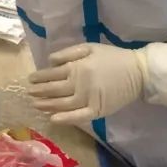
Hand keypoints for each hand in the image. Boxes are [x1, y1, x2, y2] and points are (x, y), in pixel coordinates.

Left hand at [27, 43, 146, 123]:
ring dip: (46, 105)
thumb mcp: (89, 47)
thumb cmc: (111, 57)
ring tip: (36, 105)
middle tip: (29, 93)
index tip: (30, 79)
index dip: (39, 77)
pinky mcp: (98, 111)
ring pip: (62, 104)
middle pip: (54, 90)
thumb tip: (50, 62)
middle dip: (39, 92)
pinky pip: (78, 117)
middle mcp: (79, 84)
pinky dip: (65, 119)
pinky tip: (53, 119)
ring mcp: (88, 99)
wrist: (137, 72)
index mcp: (77, 67)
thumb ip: (68, 53)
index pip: (52, 74)